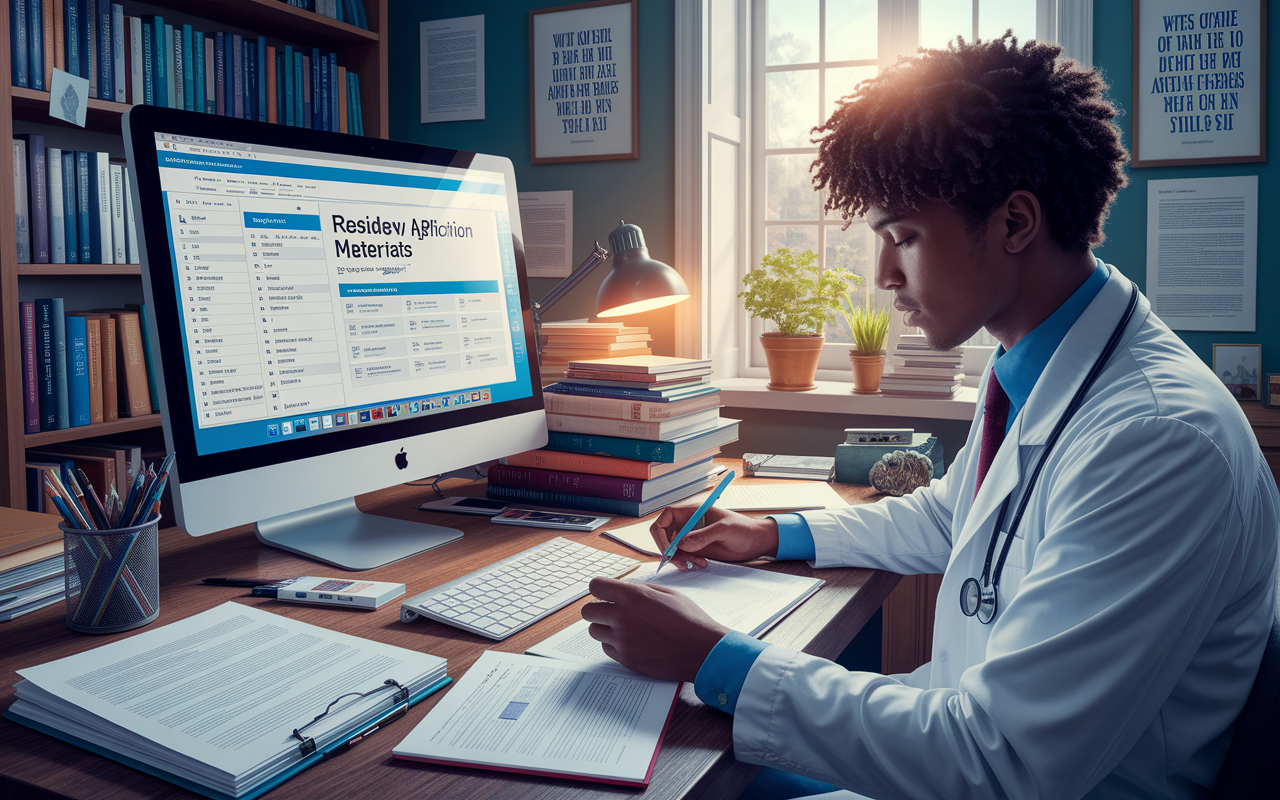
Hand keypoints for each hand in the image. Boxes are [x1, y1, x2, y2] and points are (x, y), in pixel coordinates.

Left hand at [583, 577, 729, 681]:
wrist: (703, 651)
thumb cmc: (690, 620)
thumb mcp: (668, 594)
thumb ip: (641, 590)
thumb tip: (623, 590)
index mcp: (633, 596)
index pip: (595, 586)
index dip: (600, 590)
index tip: (606, 595)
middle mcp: (623, 616)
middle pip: (587, 611)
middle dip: (598, 610)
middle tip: (612, 613)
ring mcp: (622, 639)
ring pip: (594, 631)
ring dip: (605, 628)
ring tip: (624, 629)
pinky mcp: (625, 658)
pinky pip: (607, 648)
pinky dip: (615, 645)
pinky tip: (632, 643)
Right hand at [649, 505, 778, 570]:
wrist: (756, 542)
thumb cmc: (744, 529)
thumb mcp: (724, 530)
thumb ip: (703, 536)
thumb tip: (682, 544)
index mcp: (693, 511)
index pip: (666, 516)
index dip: (661, 532)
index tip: (667, 547)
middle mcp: (689, 523)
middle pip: (665, 535)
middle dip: (669, 550)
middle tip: (680, 561)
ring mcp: (692, 536)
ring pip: (673, 548)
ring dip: (679, 558)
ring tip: (696, 563)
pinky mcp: (697, 548)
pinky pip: (683, 556)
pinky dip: (687, 562)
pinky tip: (701, 563)